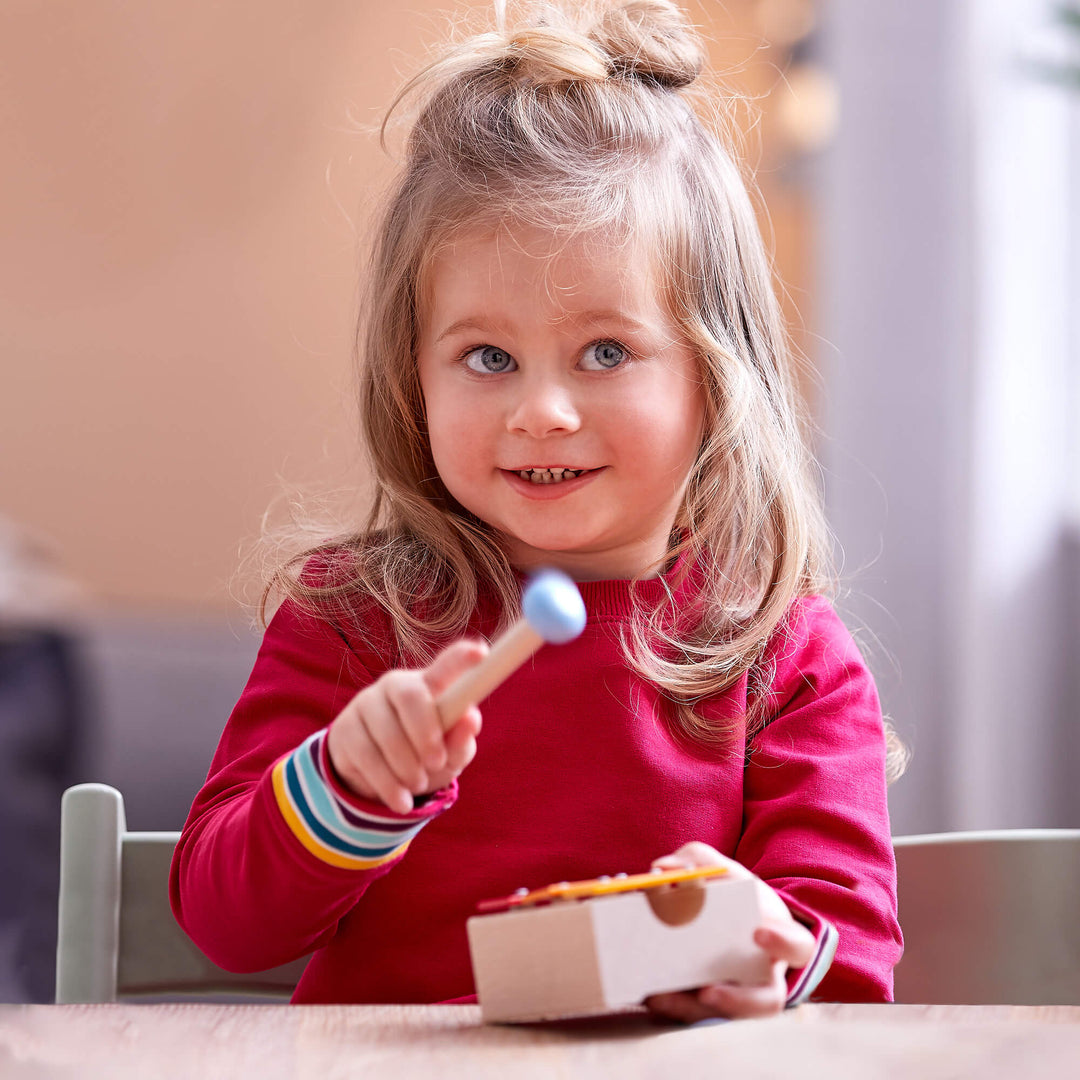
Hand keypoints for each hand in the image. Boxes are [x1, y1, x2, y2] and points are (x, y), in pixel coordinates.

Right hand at [326, 639, 487, 813]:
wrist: (377, 778)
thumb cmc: (425, 756)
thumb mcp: (450, 755)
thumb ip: (462, 740)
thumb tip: (470, 719)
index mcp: (430, 685)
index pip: (446, 666)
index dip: (462, 658)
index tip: (481, 653)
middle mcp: (396, 685)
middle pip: (410, 695)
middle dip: (425, 733)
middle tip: (436, 762)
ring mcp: (366, 704)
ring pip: (386, 732)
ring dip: (407, 766)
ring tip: (419, 783)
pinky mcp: (344, 730)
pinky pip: (366, 756)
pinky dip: (388, 784)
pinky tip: (401, 800)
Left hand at [644, 842, 815, 1022]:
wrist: (733, 921)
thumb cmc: (736, 895)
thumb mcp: (725, 872)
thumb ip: (700, 862)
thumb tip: (664, 869)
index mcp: (782, 940)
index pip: (797, 947)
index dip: (783, 943)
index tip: (757, 932)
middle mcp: (767, 977)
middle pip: (766, 1000)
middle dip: (738, 1001)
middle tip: (706, 992)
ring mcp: (740, 997)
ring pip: (722, 1016)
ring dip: (690, 1009)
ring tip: (660, 995)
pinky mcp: (710, 1006)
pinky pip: (693, 1016)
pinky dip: (669, 1006)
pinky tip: (647, 993)